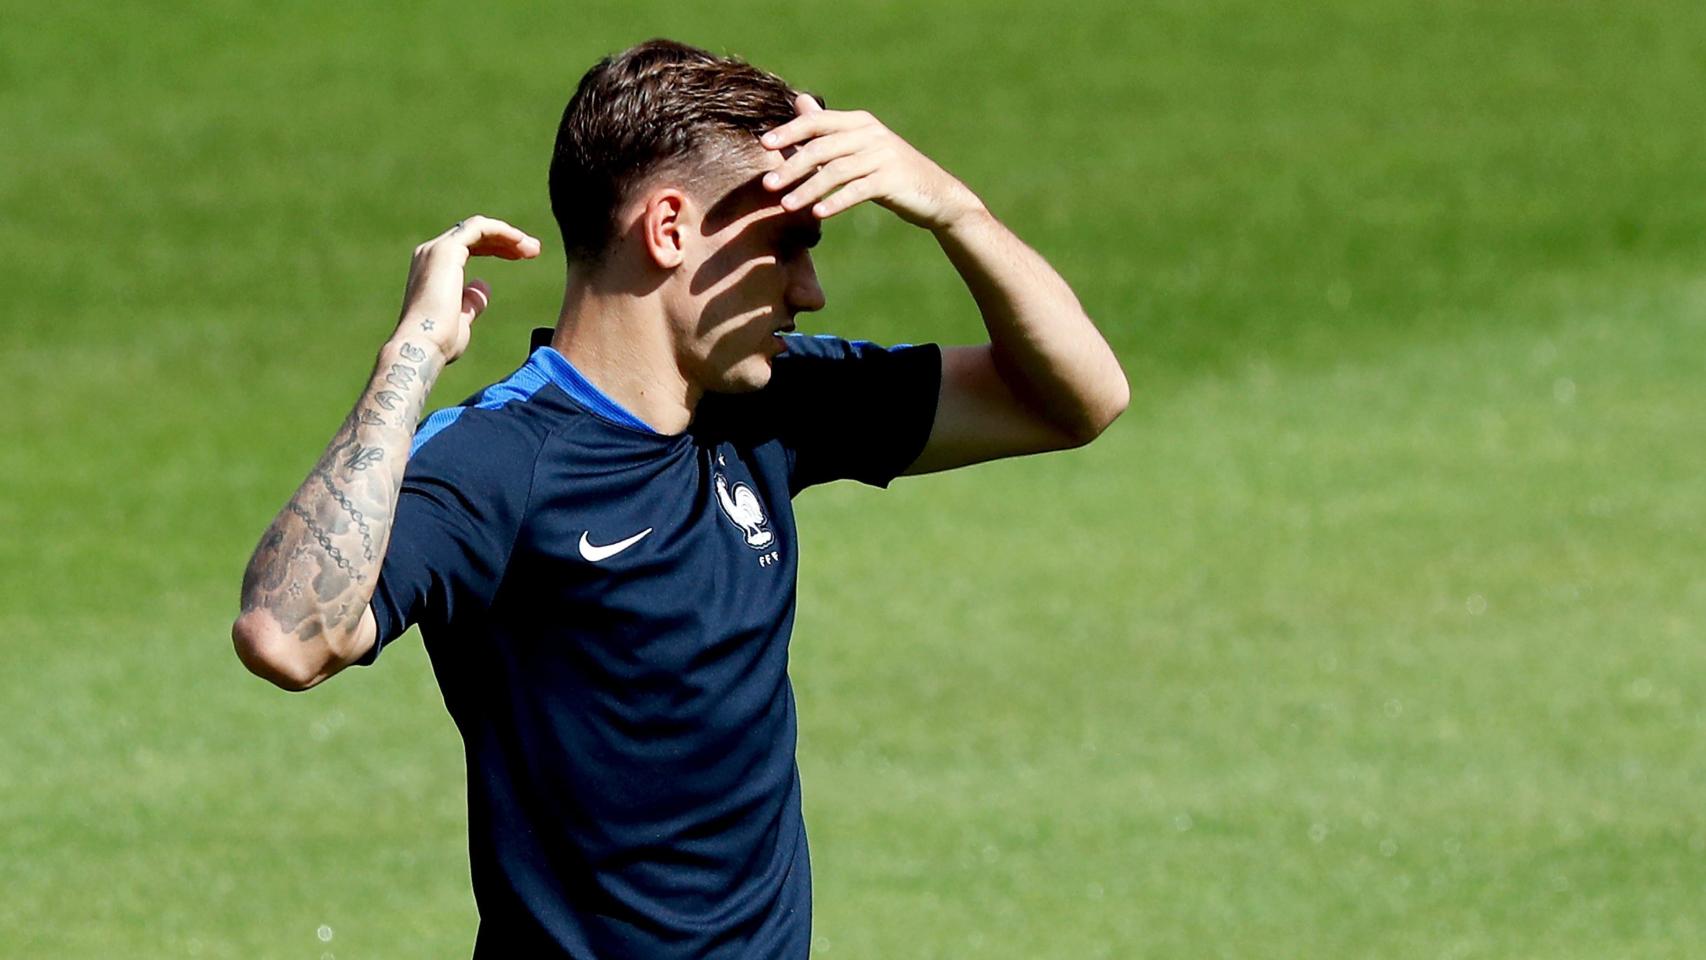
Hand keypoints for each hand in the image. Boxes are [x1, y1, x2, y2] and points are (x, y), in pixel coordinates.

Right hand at [396, 215, 540, 363]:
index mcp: (433, 268)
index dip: (497, 248)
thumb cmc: (440, 341)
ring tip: (533, 249)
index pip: (469, 246)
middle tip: (534, 250)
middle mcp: (431, 253)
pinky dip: (501, 231)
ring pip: (478, 228)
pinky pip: (479, 228)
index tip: (523, 257)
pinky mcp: (447, 250)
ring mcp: (437, 250)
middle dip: (506, 240)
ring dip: (508, 235)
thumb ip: (472, 301)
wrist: (423, 345)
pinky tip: (520, 241)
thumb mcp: (462, 318)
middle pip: (475, 235)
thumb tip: (483, 285)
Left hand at [760, 95, 982, 230]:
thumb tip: (800, 101)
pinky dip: (836, 201)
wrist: (936, 194)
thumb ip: (828, 128)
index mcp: (858, 122)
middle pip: (822, 147)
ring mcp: (883, 156)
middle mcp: (870, 134)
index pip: (817, 122)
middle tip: (767, 184)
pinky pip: (857, 190)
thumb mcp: (859, 146)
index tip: (765, 144)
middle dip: (792, 166)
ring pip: (836, 171)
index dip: (790, 132)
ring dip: (808, 189)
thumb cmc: (889, 172)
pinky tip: (818, 214)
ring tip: (786, 206)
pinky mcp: (892, 180)